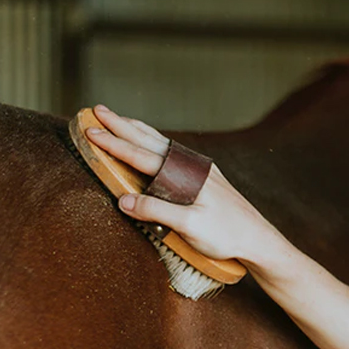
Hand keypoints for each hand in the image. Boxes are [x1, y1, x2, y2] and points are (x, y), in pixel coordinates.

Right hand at [85, 104, 274, 263]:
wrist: (258, 238)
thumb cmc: (227, 234)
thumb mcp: (190, 226)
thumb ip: (157, 212)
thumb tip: (123, 200)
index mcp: (185, 175)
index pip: (141, 156)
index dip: (113, 144)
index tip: (90, 131)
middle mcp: (192, 165)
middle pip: (149, 140)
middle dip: (121, 125)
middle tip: (96, 110)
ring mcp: (199, 169)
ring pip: (161, 143)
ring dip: (137, 130)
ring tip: (118, 118)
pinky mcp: (204, 176)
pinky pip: (172, 152)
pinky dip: (155, 142)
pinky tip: (152, 143)